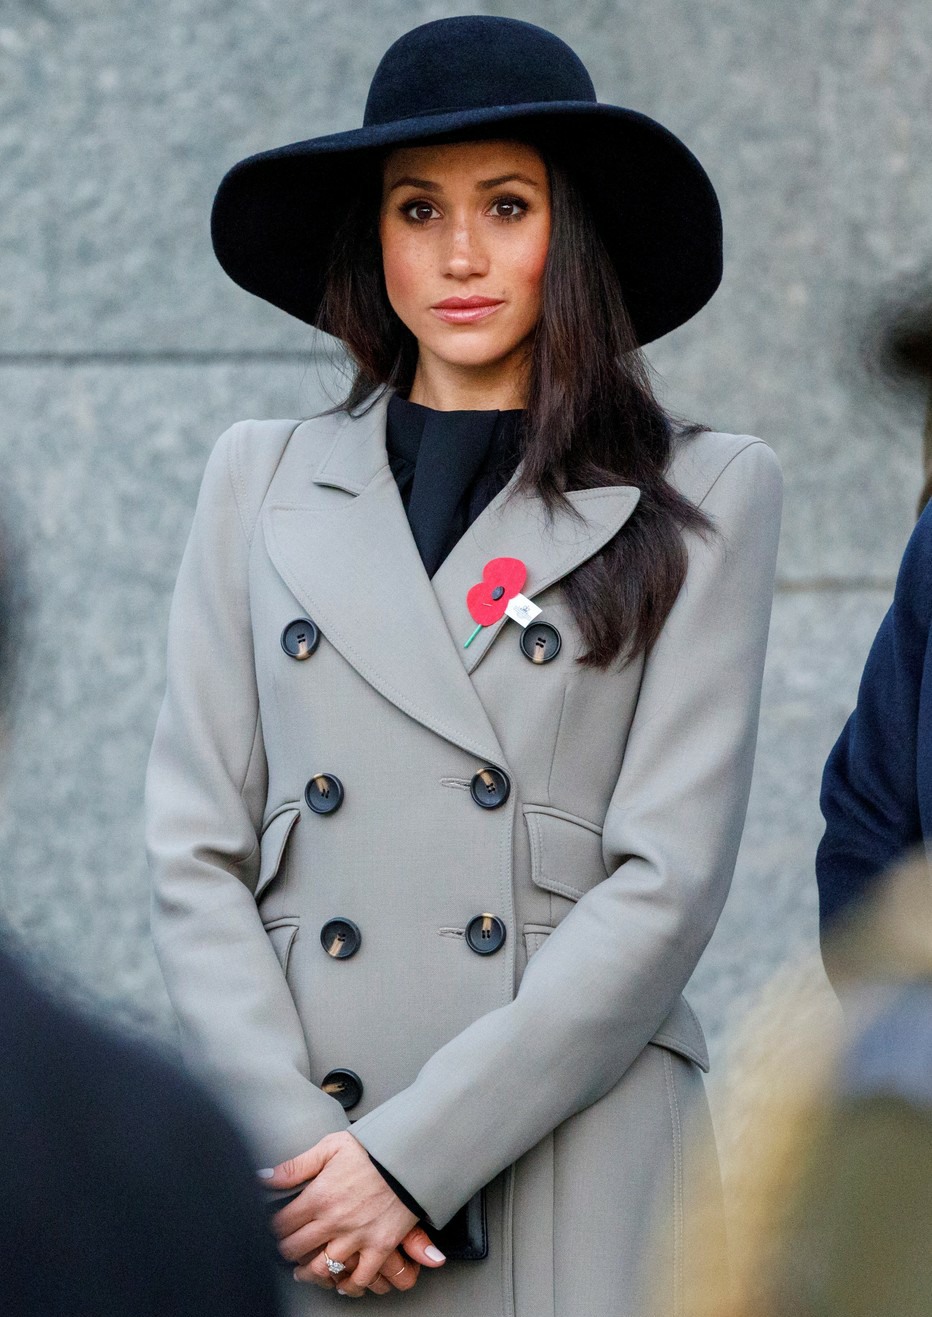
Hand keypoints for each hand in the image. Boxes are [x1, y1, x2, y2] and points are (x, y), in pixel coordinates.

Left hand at [265, 1132, 445, 1295]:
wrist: (412, 1155)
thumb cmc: (373, 1149)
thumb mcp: (330, 1147)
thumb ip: (296, 1166)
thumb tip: (264, 1177)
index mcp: (319, 1196)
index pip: (282, 1224)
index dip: (274, 1229)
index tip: (276, 1229)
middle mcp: (334, 1221)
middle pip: (296, 1249)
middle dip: (287, 1251)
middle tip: (287, 1250)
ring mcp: (357, 1237)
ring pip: (322, 1269)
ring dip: (309, 1273)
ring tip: (305, 1271)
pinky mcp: (380, 1247)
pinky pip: (360, 1278)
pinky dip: (349, 1285)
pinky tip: (342, 1282)